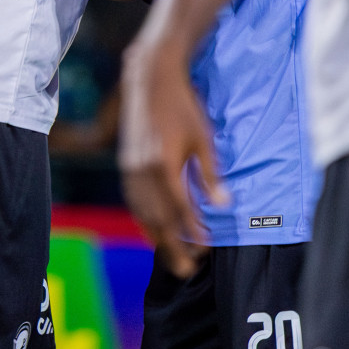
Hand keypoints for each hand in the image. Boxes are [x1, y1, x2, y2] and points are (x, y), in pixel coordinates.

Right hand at [119, 40, 224, 277]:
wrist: (150, 79)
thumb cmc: (183, 106)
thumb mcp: (204, 139)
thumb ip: (211, 175)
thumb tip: (223, 206)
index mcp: (164, 164)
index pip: (180, 209)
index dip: (193, 231)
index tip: (206, 249)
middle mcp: (143, 170)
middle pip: (158, 218)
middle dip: (173, 246)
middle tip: (187, 269)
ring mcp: (130, 168)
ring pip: (141, 212)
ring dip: (157, 237)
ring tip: (171, 255)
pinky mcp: (125, 164)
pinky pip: (132, 200)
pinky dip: (142, 219)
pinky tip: (152, 229)